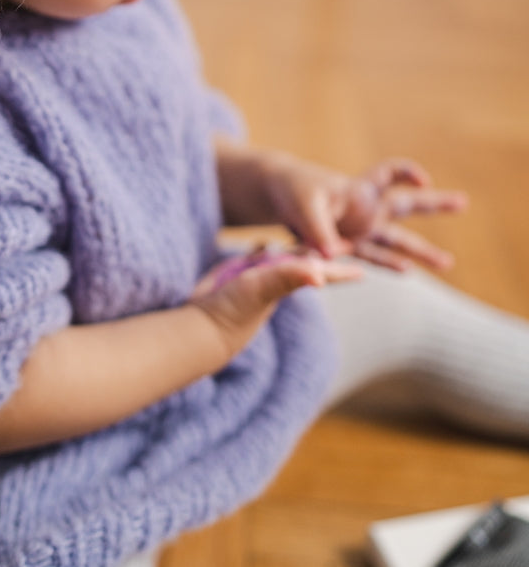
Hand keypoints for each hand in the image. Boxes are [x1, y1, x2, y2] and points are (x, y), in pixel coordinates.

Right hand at [189, 247, 362, 360]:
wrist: (202, 324)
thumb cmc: (235, 310)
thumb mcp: (264, 288)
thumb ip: (290, 278)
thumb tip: (320, 277)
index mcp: (288, 281)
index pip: (322, 273)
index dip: (341, 270)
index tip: (362, 272)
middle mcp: (276, 280)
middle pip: (306, 264)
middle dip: (322, 256)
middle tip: (342, 246)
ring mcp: (256, 278)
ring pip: (281, 261)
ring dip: (294, 251)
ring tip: (308, 242)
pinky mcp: (236, 275)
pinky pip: (253, 259)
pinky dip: (259, 250)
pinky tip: (261, 243)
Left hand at [263, 152, 467, 271]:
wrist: (276, 195)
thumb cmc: (293, 190)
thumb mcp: (303, 206)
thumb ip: (318, 231)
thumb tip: (332, 255)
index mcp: (358, 190)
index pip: (388, 175)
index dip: (405, 174)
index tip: (422, 180)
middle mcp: (365, 208)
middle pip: (405, 204)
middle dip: (435, 204)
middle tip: (464, 201)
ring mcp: (359, 228)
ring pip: (396, 239)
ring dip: (420, 251)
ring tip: (449, 263)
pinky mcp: (347, 245)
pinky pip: (373, 255)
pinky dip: (389, 263)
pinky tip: (407, 272)